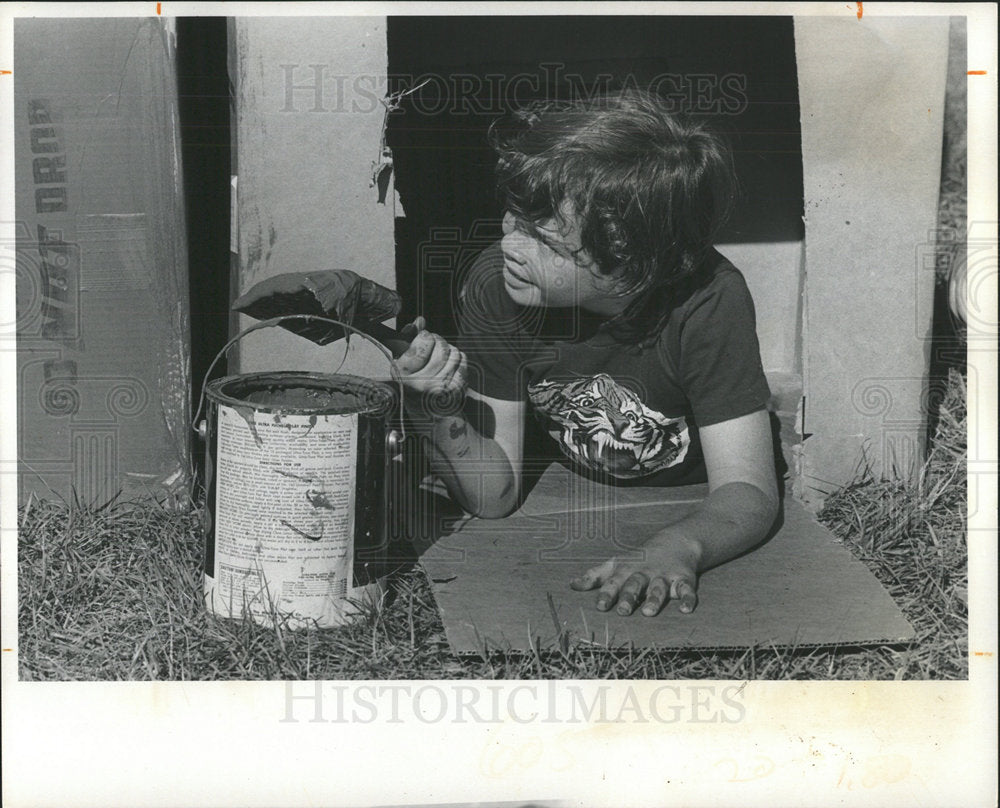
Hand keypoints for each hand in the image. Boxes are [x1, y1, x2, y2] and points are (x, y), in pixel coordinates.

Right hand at [396, 317, 467, 414]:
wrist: (431, 415)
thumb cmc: (414, 384)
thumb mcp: (403, 364)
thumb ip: (407, 339)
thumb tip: (420, 321)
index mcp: (403, 374)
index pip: (424, 339)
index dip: (425, 336)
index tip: (423, 340)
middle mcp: (421, 382)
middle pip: (441, 344)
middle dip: (439, 342)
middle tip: (435, 348)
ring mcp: (441, 387)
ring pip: (453, 352)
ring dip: (449, 351)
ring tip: (442, 360)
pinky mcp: (456, 390)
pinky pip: (462, 361)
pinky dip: (458, 359)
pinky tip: (450, 368)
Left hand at [570, 535, 701, 616]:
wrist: (676, 542)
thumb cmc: (639, 559)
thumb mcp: (616, 564)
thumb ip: (595, 576)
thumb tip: (572, 586)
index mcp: (627, 571)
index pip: (614, 583)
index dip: (607, 594)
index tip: (600, 606)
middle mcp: (645, 574)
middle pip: (635, 584)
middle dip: (629, 597)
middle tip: (623, 611)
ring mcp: (664, 576)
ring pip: (659, 588)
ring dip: (654, 599)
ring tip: (649, 612)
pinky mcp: (683, 580)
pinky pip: (687, 590)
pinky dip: (688, 599)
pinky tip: (686, 609)